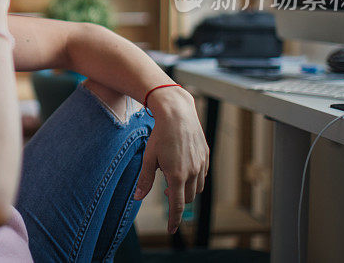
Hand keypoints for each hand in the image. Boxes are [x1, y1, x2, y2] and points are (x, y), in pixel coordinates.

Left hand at [133, 86, 208, 233]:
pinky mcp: (206, 155)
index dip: (174, 220)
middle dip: (178, 201)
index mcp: (177, 175)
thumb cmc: (160, 135)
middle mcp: (193, 172)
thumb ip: (145, 180)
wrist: (177, 113)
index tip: (171, 230)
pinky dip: (195, 179)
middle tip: (165, 192)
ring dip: (187, 190)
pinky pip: (203, 175)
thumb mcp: (148, 158)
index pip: (177, 205)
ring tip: (174, 179)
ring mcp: (202, 164)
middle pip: (188, 198)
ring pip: (198, 187)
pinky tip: (185, 170)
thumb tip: (138, 197)